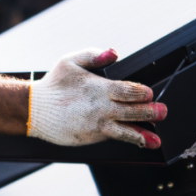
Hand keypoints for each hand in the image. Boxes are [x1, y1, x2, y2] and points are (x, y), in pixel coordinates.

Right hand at [27, 48, 166, 147]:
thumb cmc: (53, 85)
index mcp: (98, 88)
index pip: (128, 90)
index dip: (142, 92)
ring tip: (156, 137)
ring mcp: (97, 125)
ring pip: (127, 130)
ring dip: (144, 133)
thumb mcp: (71, 61)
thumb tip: (114, 53)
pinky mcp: (91, 138)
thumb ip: (94, 55)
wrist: (33, 110)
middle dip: (151, 111)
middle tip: (162, 111)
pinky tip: (142, 142)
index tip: (149, 93)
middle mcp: (100, 108)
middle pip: (133, 111)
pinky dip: (130, 140)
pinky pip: (115, 138)